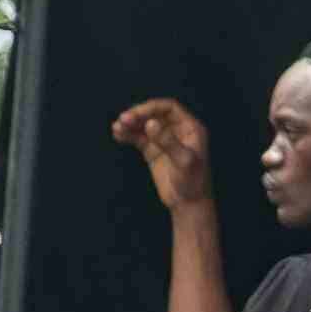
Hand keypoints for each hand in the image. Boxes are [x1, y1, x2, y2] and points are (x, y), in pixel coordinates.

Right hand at [108, 95, 213, 211]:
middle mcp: (177, 131)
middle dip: (138, 115)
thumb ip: (167, 141)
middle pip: (154, 114)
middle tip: (123, 120)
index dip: (152, 107)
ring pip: (144, 125)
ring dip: (130, 124)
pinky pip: (138, 138)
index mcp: (190, 128)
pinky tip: (118, 134)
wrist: (188, 204)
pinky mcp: (153, 151)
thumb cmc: (193, 182)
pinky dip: (128, 135)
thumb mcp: (183, 161)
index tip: (136, 114)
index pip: (169, 108)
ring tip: (117, 127)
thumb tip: (151, 123)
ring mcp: (163, 140)